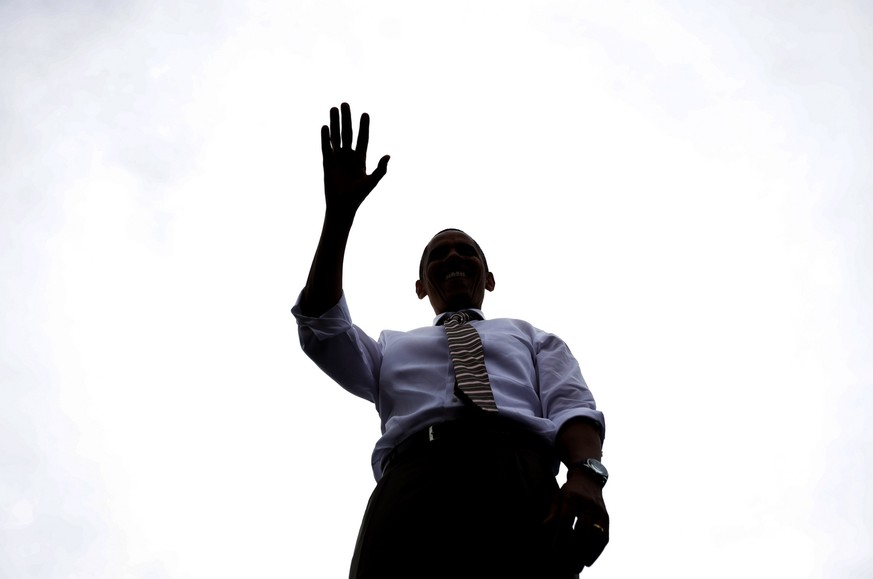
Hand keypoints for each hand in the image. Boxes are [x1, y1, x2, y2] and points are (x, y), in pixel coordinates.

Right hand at [321, 102, 389, 217]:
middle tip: (345, 103)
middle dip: (347, 118)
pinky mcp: (327, 162)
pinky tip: (325, 126)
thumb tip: (389, 155)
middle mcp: (349, 155)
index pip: (363, 138)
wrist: (342, 206)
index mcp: (361, 158)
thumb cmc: (358, 196)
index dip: (364, 127)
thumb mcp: (371, 181)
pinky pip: (326, 147)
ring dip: (334, 123)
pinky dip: (325, 137)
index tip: (365, 114)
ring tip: (333, 108)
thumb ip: (381, 169)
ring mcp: (337, 158)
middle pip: (348, 133)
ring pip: (336, 136)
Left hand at [542, 470, 609, 571]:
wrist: (589, 479)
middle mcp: (588, 504)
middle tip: (568, 563)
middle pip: (583, 529)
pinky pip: (604, 537)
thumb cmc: (569, 492)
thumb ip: (552, 514)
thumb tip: (543, 529)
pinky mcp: (607, 517)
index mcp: (572, 497)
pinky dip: (597, 551)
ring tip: (578, 565)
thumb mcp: (557, 498)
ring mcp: (600, 511)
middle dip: (575, 548)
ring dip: (587, 553)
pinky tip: (588, 560)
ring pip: (596, 535)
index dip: (561, 536)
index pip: (567, 519)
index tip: (556, 551)